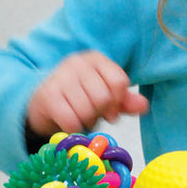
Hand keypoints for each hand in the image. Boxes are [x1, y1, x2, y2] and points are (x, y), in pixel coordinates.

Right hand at [26, 51, 148, 136]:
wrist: (43, 105)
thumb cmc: (79, 99)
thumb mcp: (105, 97)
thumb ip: (124, 101)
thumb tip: (143, 105)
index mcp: (95, 59)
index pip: (119, 81)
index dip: (118, 102)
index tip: (111, 111)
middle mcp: (77, 63)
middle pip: (103, 97)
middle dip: (100, 113)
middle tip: (92, 114)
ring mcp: (60, 77)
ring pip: (87, 110)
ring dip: (86, 121)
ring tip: (79, 116)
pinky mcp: (47, 95)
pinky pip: (71, 120)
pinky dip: (73, 128)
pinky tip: (68, 122)